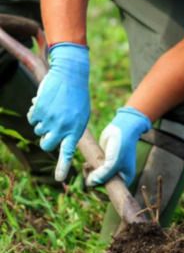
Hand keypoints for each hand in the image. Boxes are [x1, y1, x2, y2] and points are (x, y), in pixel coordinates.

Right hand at [27, 43, 89, 181]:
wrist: (70, 74)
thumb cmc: (77, 95)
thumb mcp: (81, 115)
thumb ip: (71, 129)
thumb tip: (56, 141)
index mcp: (75, 130)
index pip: (68, 152)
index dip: (62, 166)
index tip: (59, 178)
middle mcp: (62, 127)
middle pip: (46, 144)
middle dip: (44, 139)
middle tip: (48, 130)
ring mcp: (50, 119)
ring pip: (38, 130)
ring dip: (41, 123)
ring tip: (51, 110)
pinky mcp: (39, 110)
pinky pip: (32, 119)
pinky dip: (35, 113)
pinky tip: (43, 103)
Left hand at [86, 106, 150, 186]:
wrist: (122, 128)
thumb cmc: (121, 146)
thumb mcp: (112, 163)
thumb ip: (102, 175)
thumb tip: (89, 184)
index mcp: (125, 178)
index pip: (113, 192)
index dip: (101, 193)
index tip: (92, 188)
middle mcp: (118, 175)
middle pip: (103, 186)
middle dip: (93, 182)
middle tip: (87, 174)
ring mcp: (110, 168)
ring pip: (97, 177)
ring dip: (89, 174)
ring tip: (86, 167)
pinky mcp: (103, 161)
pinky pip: (94, 169)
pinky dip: (89, 168)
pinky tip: (86, 164)